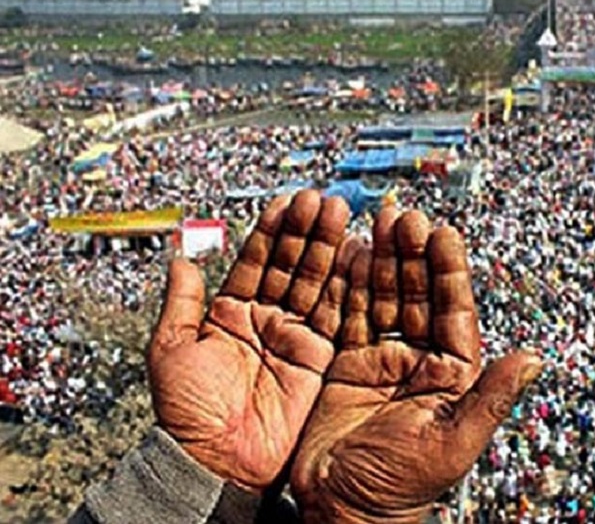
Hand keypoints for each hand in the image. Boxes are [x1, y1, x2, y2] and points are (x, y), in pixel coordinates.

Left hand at [148, 191, 358, 491]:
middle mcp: (266, 320)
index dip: (271, 232)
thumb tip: (180, 257)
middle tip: (320, 201)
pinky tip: (355, 255)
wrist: (218, 460)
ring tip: (339, 214)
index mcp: (230, 314)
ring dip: (328, 249)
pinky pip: (335, 316)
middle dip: (306, 232)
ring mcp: (295, 338)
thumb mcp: (172, 349)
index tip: (286, 202)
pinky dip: (345, 286)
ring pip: (315, 284)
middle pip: (290, 266)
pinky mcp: (319, 359)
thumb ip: (182, 302)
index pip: (256, 262)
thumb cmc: (187, 412)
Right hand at [291, 207, 541, 522]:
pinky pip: (348, 316)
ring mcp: (382, 360)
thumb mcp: (453, 442)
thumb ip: (491, 397)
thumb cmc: (401, 488)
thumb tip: (536, 357)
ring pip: (384, 298)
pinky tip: (349, 253)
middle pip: (419, 295)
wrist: (340, 512)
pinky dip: (348, 285)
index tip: (444, 233)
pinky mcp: (345, 365)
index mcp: (453, 376)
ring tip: (379, 220)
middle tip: (404, 215)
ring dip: (383, 260)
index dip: (450, 272)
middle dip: (413, 255)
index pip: (455, 312)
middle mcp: (420, 362)